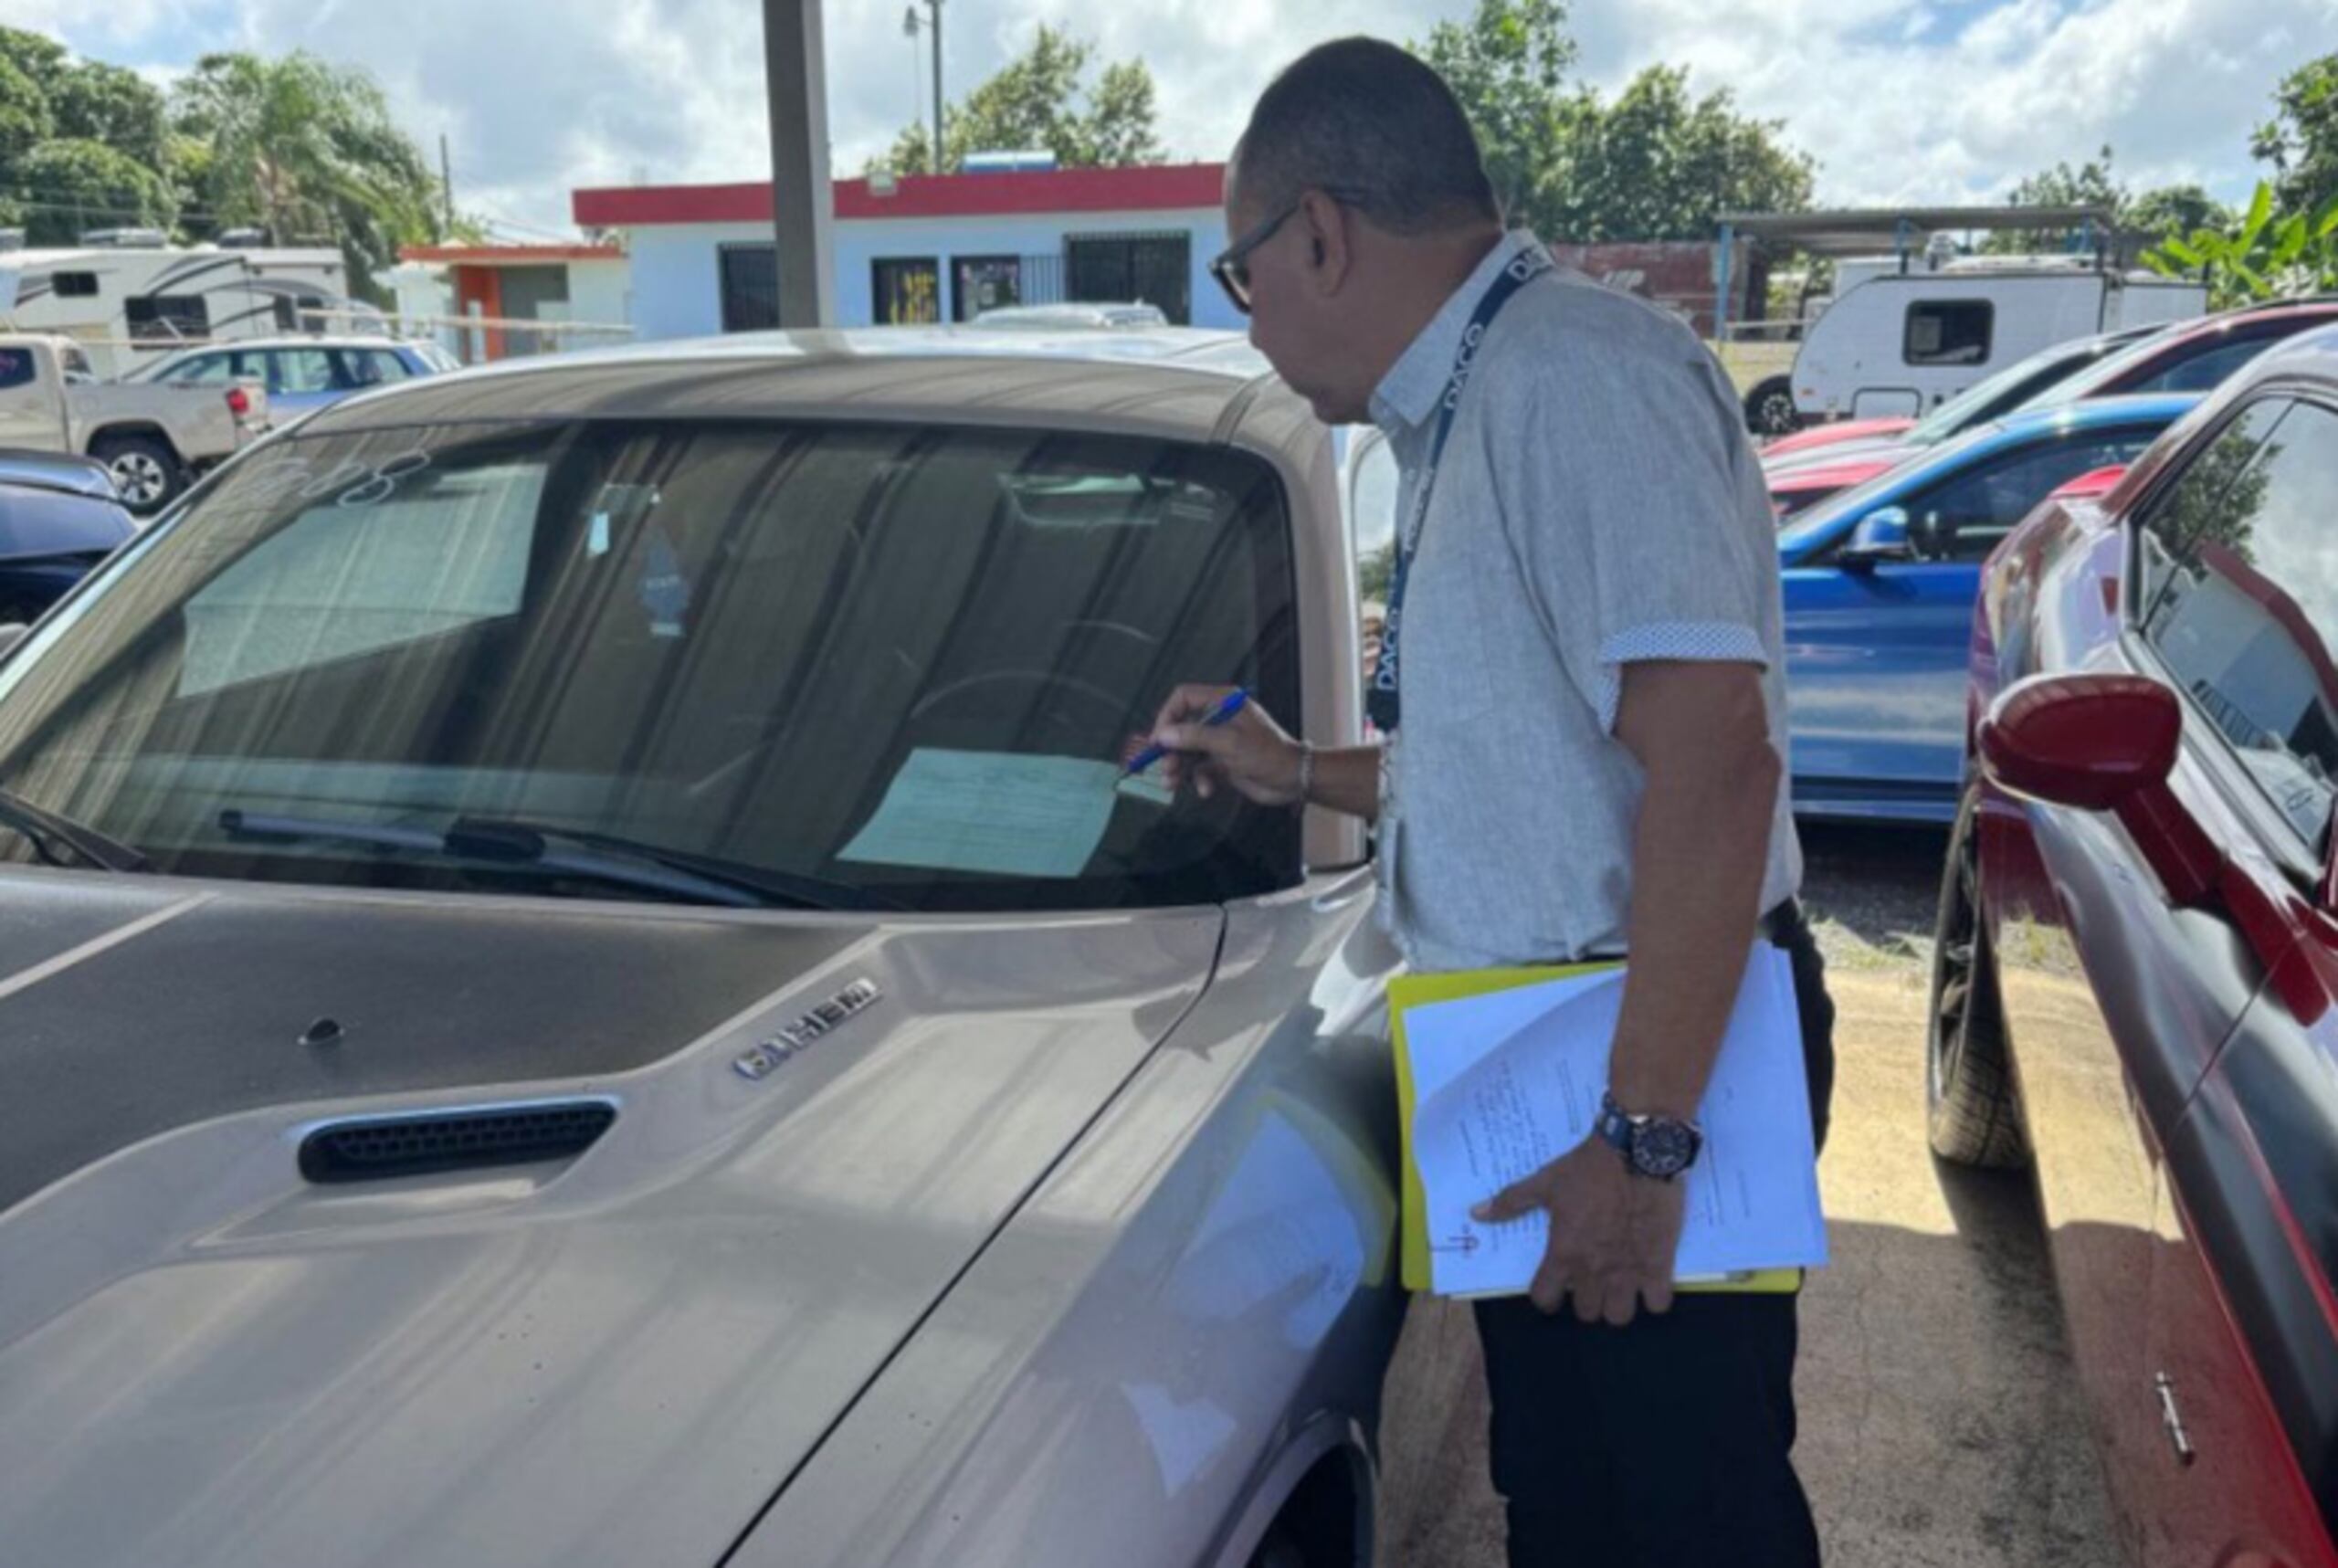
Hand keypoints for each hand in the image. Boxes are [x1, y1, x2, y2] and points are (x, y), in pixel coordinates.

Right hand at [1148, 684, 1304, 805]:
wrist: (1295, 780)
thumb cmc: (1269, 755)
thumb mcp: (1230, 743)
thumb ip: (1195, 737)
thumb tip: (1163, 735)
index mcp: (1223, 702)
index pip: (1183, 698)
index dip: (1167, 716)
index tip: (1158, 740)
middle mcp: (1219, 718)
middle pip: (1181, 728)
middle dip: (1170, 750)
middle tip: (1164, 768)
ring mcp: (1220, 741)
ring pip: (1187, 751)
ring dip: (1179, 768)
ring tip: (1172, 784)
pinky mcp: (1223, 762)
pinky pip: (1200, 768)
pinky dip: (1199, 780)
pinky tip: (1206, 790)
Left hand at [1473, 1137, 1686, 1324]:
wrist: (1637, 1151)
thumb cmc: (1587, 1168)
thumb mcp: (1545, 1182)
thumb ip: (1511, 1202)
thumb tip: (1476, 1214)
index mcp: (1563, 1253)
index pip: (1545, 1299)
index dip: (1547, 1295)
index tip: (1554, 1285)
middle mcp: (1593, 1270)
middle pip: (1587, 1314)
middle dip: (1587, 1301)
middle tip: (1592, 1279)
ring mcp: (1628, 1272)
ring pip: (1619, 1317)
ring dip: (1618, 1304)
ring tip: (1621, 1285)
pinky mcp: (1659, 1265)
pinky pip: (1658, 1305)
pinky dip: (1654, 1296)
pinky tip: (1650, 1278)